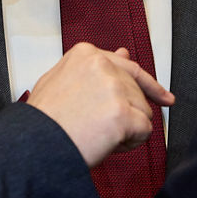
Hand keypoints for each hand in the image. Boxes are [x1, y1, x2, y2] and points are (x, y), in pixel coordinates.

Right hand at [27, 42, 174, 167]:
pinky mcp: (123, 114)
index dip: (148, 86)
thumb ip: (93, 67)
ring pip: (144, 112)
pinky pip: (145, 131)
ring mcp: (114, 88)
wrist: (33, 145)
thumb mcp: (61, 80)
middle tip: (103, 129)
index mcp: (87, 54)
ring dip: (127, 130)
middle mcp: (103, 65)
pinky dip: (131, 143)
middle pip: (137, 93)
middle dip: (127, 114)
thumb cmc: (44, 120)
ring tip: (98, 135)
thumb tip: (125, 52)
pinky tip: (108, 143)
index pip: (129, 67)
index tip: (163, 97)